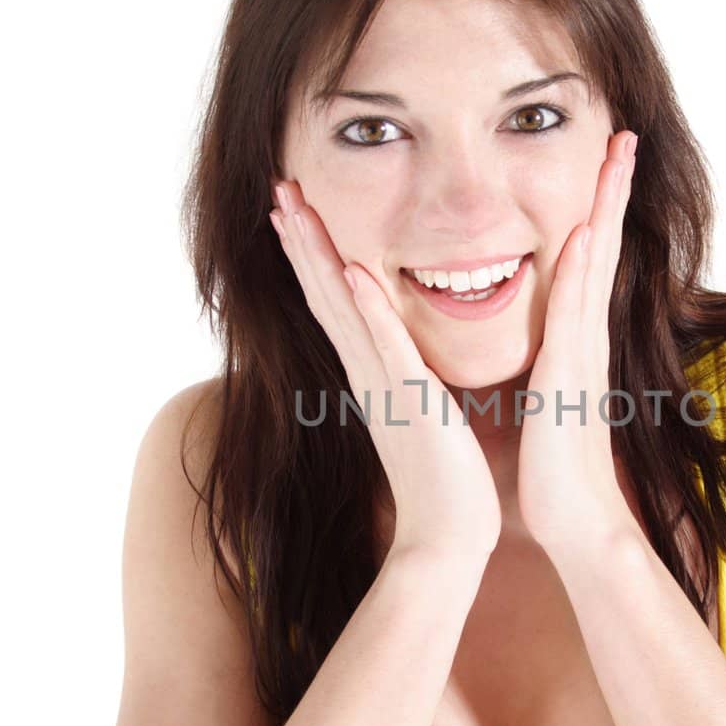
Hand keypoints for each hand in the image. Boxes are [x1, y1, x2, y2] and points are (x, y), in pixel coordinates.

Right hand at [269, 179, 501, 562]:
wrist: (447, 536)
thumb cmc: (445, 481)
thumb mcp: (425, 416)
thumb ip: (410, 383)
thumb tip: (407, 365)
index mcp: (375, 374)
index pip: (338, 303)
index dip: (315, 256)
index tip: (297, 211)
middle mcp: (368, 374)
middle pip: (325, 294)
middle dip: (302, 241)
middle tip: (278, 190)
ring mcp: (383, 385)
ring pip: (343, 308)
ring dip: (317, 258)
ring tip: (293, 210)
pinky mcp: (410, 401)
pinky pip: (385, 345)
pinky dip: (367, 309)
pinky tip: (351, 272)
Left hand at [516, 129, 638, 554]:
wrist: (577, 523)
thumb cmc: (556, 470)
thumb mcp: (547, 403)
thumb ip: (550, 369)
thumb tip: (544, 353)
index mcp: (574, 345)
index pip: (585, 264)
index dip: (596, 212)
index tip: (603, 165)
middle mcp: (586, 340)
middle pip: (601, 248)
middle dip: (613, 190)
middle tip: (624, 136)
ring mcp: (583, 356)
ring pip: (595, 265)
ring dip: (606, 208)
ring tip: (617, 156)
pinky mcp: (570, 379)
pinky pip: (575, 313)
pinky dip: (580, 271)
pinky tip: (583, 232)